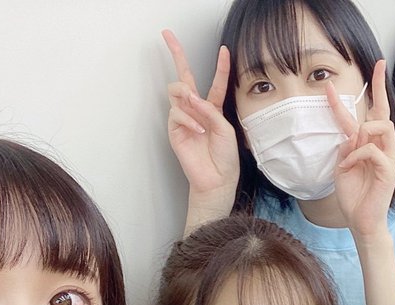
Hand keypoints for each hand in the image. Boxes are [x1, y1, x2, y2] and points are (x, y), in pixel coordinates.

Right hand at [162, 30, 238, 198]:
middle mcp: (196, 109)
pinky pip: (177, 113)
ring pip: (177, 90)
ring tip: (197, 110)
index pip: (215, 82)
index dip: (220, 66)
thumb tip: (191, 96)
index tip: (224, 49)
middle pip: (184, 76)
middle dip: (176, 54)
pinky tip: (198, 131)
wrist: (217, 179)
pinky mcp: (175, 129)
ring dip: (187, 96)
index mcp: (213, 108)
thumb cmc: (225, 157)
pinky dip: (189, 120)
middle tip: (168, 36)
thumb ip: (210, 109)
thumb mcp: (225, 128)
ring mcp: (183, 117)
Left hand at [331, 60, 394, 239]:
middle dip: (380, 86)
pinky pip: (372, 150)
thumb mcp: (341, 168)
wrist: (361, 222)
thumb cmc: (352, 197)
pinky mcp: (389, 170)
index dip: (347, 100)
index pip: (361, 117)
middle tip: (379, 65)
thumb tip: (350, 133)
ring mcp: (387, 158)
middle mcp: (380, 148)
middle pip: (382, 112)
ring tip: (350, 150)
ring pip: (381, 126)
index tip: (332, 83)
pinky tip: (347, 167)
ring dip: (362, 132)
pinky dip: (356, 155)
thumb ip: (345, 148)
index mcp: (366, 146)